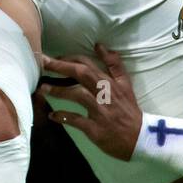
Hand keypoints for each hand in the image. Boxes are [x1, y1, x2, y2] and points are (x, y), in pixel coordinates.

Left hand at [38, 43, 141, 159]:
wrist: (140, 138)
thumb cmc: (129, 110)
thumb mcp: (125, 84)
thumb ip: (113, 64)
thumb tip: (99, 45)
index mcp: (111, 82)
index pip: (89, 64)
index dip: (70, 58)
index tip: (54, 57)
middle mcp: (105, 93)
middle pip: (82, 74)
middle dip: (61, 66)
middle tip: (42, 63)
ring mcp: (100, 111)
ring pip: (78, 95)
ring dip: (58, 90)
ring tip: (42, 88)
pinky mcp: (96, 128)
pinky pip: (77, 120)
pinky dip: (63, 117)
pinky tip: (52, 115)